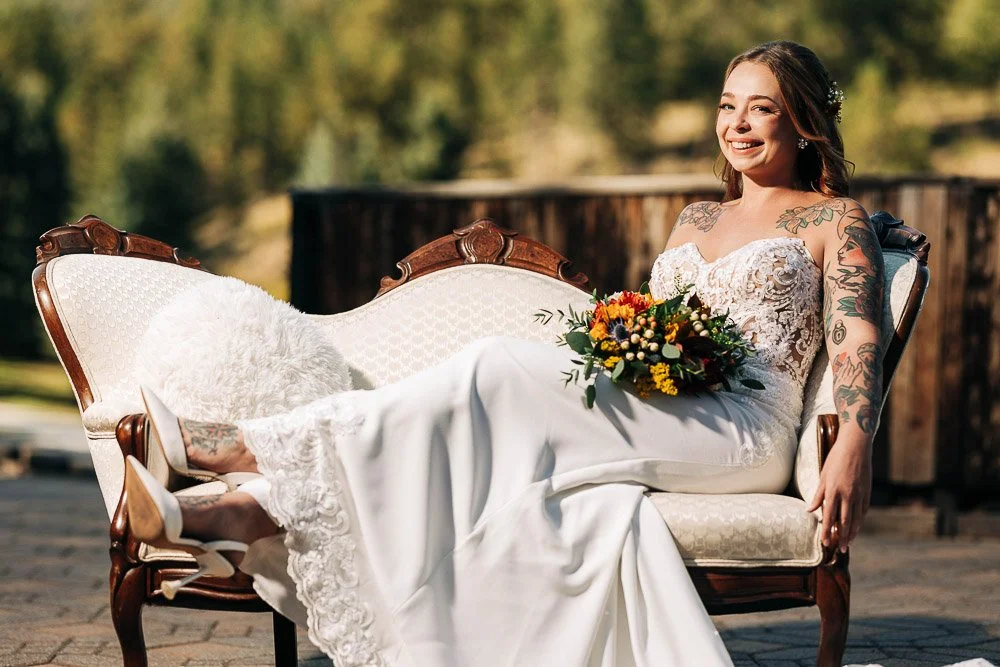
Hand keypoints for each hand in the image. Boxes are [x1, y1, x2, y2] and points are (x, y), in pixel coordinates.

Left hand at [805, 438, 871, 552]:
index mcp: (833, 491)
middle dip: (840, 537)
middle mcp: (847, 495)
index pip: (829, 517)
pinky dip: (859, 521)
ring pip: (856, 519)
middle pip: (844, 522)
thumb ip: (818, 495)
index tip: (824, 543)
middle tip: (839, 550)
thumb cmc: (836, 459)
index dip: (826, 531)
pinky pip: (863, 511)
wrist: (856, 447)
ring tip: (847, 543)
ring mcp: (859, 494)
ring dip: (851, 532)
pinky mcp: (867, 492)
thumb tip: (810, 510)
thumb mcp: (823, 475)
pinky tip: (856, 527)